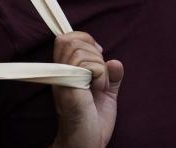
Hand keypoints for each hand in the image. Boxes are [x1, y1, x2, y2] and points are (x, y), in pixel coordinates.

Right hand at [50, 31, 122, 147]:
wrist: (86, 143)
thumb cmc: (94, 119)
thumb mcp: (107, 93)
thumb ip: (112, 75)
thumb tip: (115, 61)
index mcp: (66, 72)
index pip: (67, 38)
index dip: (85, 40)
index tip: (98, 55)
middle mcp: (60, 74)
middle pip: (71, 39)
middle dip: (93, 51)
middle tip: (99, 74)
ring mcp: (62, 81)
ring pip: (82, 51)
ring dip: (99, 66)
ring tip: (98, 87)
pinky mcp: (69, 89)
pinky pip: (90, 66)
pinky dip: (101, 76)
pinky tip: (97, 92)